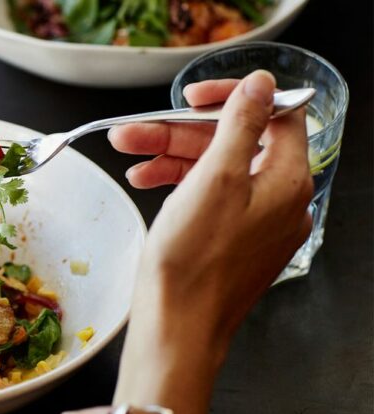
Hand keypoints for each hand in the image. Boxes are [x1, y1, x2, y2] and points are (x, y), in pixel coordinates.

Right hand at [110, 71, 312, 413]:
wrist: (177, 327)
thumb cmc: (193, 263)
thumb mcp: (214, 179)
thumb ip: (241, 124)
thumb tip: (262, 85)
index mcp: (286, 181)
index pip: (272, 115)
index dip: (230, 99)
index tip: (191, 97)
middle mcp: (278, 201)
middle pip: (234, 143)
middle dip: (180, 133)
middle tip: (135, 131)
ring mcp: (256, 223)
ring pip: (215, 170)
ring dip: (170, 156)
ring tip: (128, 156)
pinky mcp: (232, 240)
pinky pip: (210, 197)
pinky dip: (178, 184)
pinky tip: (145, 181)